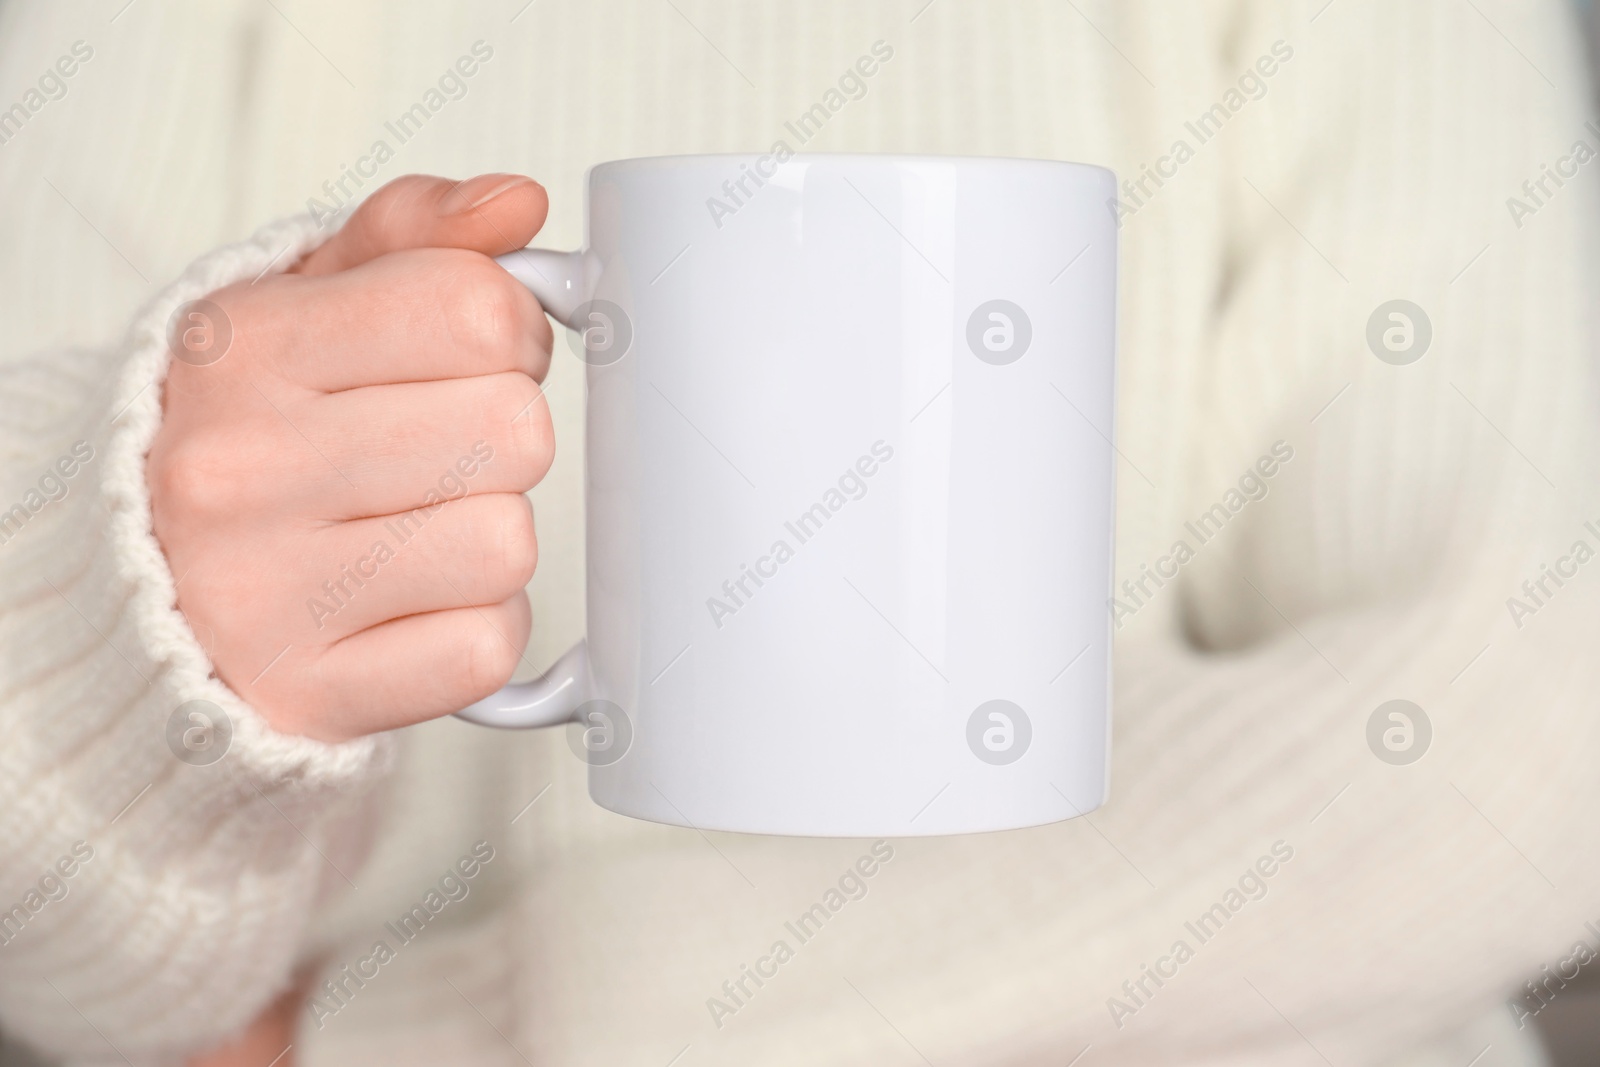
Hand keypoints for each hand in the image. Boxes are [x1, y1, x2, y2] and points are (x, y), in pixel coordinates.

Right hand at [148, 174, 555, 741]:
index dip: (510, 330)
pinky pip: (484, 650)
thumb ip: (416, 235)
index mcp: (244, 350)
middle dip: (502, 436)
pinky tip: (414, 604)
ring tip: (419, 526)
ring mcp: (269, 594)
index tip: (479, 354)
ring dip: (491, 533)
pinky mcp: (310, 694)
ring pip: (508, 543)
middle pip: (512, 431)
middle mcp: (243, 470)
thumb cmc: (251, 431)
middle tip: (442, 446)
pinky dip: (474, 629)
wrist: (141, 584)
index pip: (475, 309)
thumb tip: (519, 206)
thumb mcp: (304, 302)